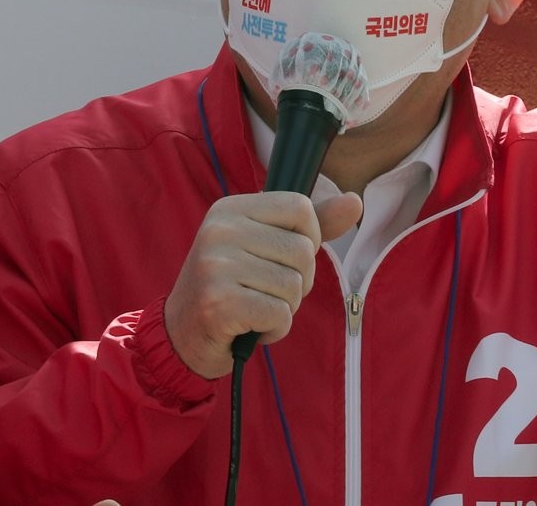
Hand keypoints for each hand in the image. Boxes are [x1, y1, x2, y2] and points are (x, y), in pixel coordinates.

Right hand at [164, 191, 362, 377]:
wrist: (181, 336)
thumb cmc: (233, 286)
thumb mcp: (267, 245)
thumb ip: (312, 224)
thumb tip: (355, 201)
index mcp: (231, 208)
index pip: (301, 207)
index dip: (309, 238)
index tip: (286, 257)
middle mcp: (220, 230)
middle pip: (302, 250)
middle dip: (298, 280)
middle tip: (265, 291)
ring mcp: (216, 266)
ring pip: (294, 284)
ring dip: (285, 307)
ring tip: (255, 308)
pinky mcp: (219, 303)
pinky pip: (280, 314)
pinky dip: (275, 328)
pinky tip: (250, 327)